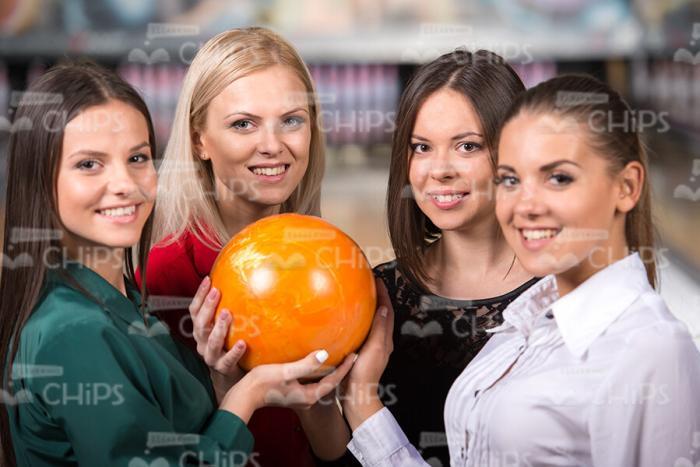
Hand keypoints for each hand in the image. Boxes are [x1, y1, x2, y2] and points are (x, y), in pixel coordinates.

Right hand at [189, 276, 245, 389]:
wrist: (233, 377)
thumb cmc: (231, 345)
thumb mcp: (227, 327)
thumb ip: (229, 310)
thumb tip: (242, 283)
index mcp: (201, 331)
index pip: (195, 310)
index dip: (199, 295)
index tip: (208, 279)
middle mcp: (202, 343)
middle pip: (200, 324)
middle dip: (207, 307)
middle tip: (217, 292)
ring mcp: (211, 357)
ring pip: (211, 342)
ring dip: (219, 327)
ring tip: (227, 314)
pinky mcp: (223, 369)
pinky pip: (228, 360)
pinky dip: (235, 352)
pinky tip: (243, 343)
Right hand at [222, 350, 355, 422]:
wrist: (245, 394)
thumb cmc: (264, 383)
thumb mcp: (286, 371)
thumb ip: (306, 364)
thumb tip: (324, 354)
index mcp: (309, 395)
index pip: (333, 381)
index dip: (345, 368)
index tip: (355, 355)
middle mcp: (307, 397)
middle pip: (329, 382)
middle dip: (341, 369)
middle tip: (351, 354)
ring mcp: (299, 395)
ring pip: (320, 381)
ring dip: (329, 369)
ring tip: (338, 354)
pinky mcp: (292, 390)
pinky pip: (311, 379)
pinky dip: (317, 369)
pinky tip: (316, 359)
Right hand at [340, 278, 393, 429]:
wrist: (357, 396)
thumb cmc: (365, 373)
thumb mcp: (374, 348)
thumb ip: (379, 329)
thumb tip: (384, 307)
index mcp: (385, 338)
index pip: (387, 310)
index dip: (383, 294)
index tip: (376, 278)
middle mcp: (381, 341)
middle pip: (381, 313)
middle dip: (376, 297)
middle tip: (366, 283)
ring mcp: (371, 346)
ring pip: (372, 321)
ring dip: (368, 307)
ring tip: (358, 295)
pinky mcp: (361, 351)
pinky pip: (362, 329)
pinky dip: (359, 320)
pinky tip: (347, 319)